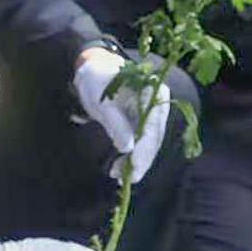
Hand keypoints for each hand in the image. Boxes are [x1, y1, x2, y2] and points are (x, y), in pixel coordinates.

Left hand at [74, 48, 167, 181]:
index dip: (144, 149)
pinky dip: (131, 156)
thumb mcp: (103, 103)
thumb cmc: (97, 81)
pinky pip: (141, 141)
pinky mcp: (143, 121)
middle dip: (141, 160)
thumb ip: (115, 124)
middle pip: (154, 137)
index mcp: (153, 92)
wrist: (93, 71)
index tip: (134, 166)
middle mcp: (158, 103)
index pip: (152, 126)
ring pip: (148, 143)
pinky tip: (120, 169)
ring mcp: (152, 113)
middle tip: (129, 178)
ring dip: (135, 161)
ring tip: (118, 176)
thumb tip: (128, 149)